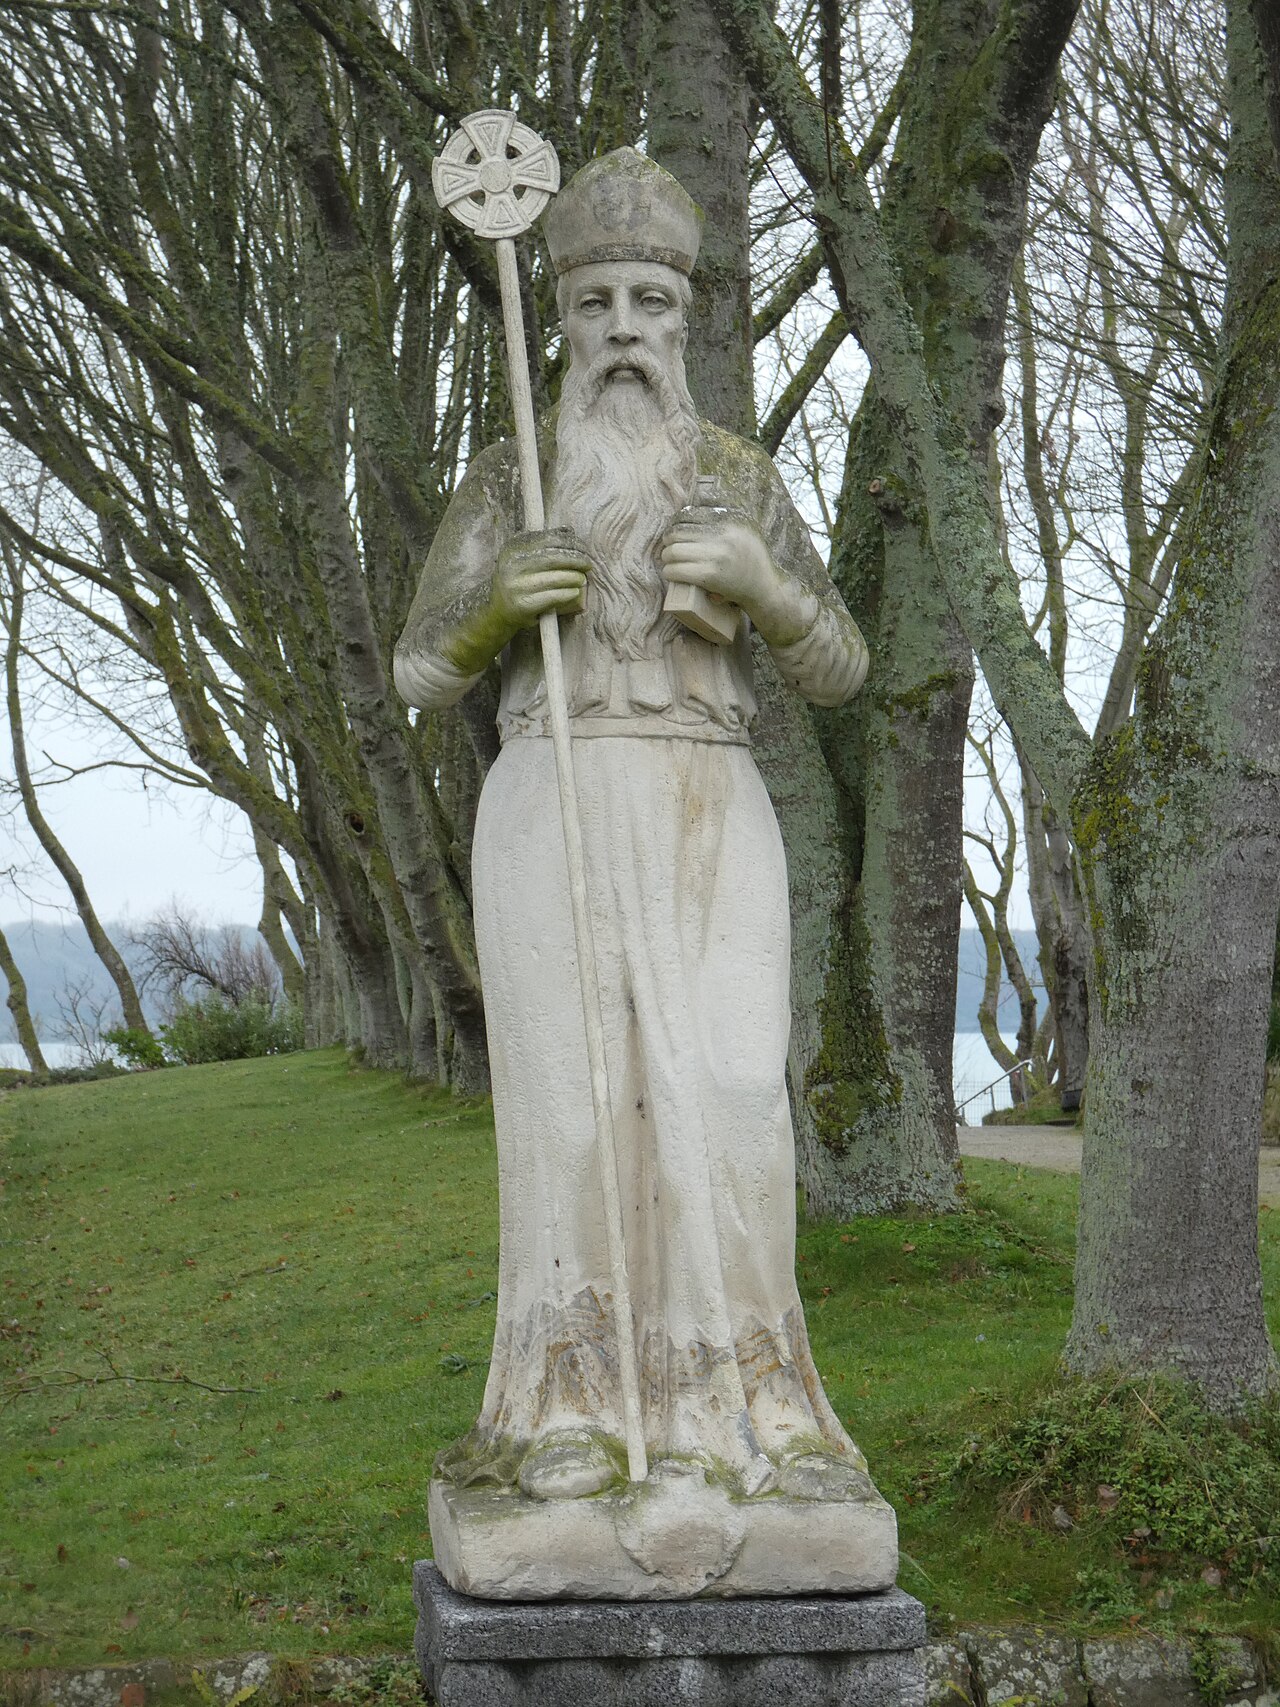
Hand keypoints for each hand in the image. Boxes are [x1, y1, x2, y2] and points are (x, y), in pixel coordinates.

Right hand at [493, 528, 593, 629]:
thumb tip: (569, 531)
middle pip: (554, 557)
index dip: (571, 543)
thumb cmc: (519, 579)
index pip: (549, 539)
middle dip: (576, 560)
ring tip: (582, 579)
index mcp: (513, 547)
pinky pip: (554, 596)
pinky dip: (568, 593)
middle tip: (588, 564)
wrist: (498, 609)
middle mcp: (512, 565)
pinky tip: (574, 592)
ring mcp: (517, 586)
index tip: (583, 548)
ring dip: (575, 578)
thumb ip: (544, 543)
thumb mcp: (524, 556)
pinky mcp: (524, 605)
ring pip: (556, 578)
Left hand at [659, 511, 815, 644]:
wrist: (764, 587)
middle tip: (668, 547)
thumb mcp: (745, 527)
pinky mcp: (710, 575)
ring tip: (669, 561)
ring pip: (674, 551)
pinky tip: (672, 573)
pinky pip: (677, 570)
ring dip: (666, 557)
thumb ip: (725, 514)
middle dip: (668, 541)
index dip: (675, 523)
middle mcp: (723, 535)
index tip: (674, 531)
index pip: (689, 514)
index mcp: (730, 520)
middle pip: (678, 532)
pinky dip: (669, 572)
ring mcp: (716, 555)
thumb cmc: (752, 558)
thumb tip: (699, 497)